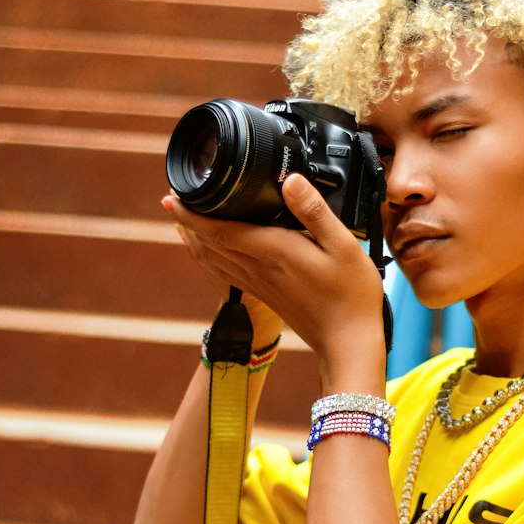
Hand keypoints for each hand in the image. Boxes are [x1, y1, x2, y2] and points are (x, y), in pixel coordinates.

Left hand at [163, 175, 386, 378]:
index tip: (173, 195)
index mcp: (273, 252)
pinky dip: (209, 257)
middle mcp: (258, 268)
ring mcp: (258, 284)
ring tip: (182, 218)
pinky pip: (225, 272)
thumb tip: (290, 180)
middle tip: (172, 195)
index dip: (193, 213)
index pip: (220, 230)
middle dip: (188, 219)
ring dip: (194, 238)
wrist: (347, 342)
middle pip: (210, 242)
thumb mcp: (343, 246)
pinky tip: (208, 250)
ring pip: (214, 258)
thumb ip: (314, 211)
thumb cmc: (350, 295)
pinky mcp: (264, 294)